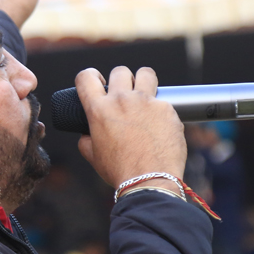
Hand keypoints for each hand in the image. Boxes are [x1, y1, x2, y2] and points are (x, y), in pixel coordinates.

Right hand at [75, 66, 185, 189]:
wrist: (149, 181)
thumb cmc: (120, 171)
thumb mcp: (93, 156)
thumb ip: (86, 139)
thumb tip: (87, 133)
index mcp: (98, 110)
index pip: (86, 77)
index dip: (89, 77)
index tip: (98, 82)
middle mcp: (121, 100)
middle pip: (120, 71)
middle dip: (121, 80)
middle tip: (125, 94)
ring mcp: (146, 102)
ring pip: (146, 74)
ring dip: (144, 81)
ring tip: (145, 96)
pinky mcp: (167, 108)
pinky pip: (164, 101)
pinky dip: (161, 110)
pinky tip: (161, 126)